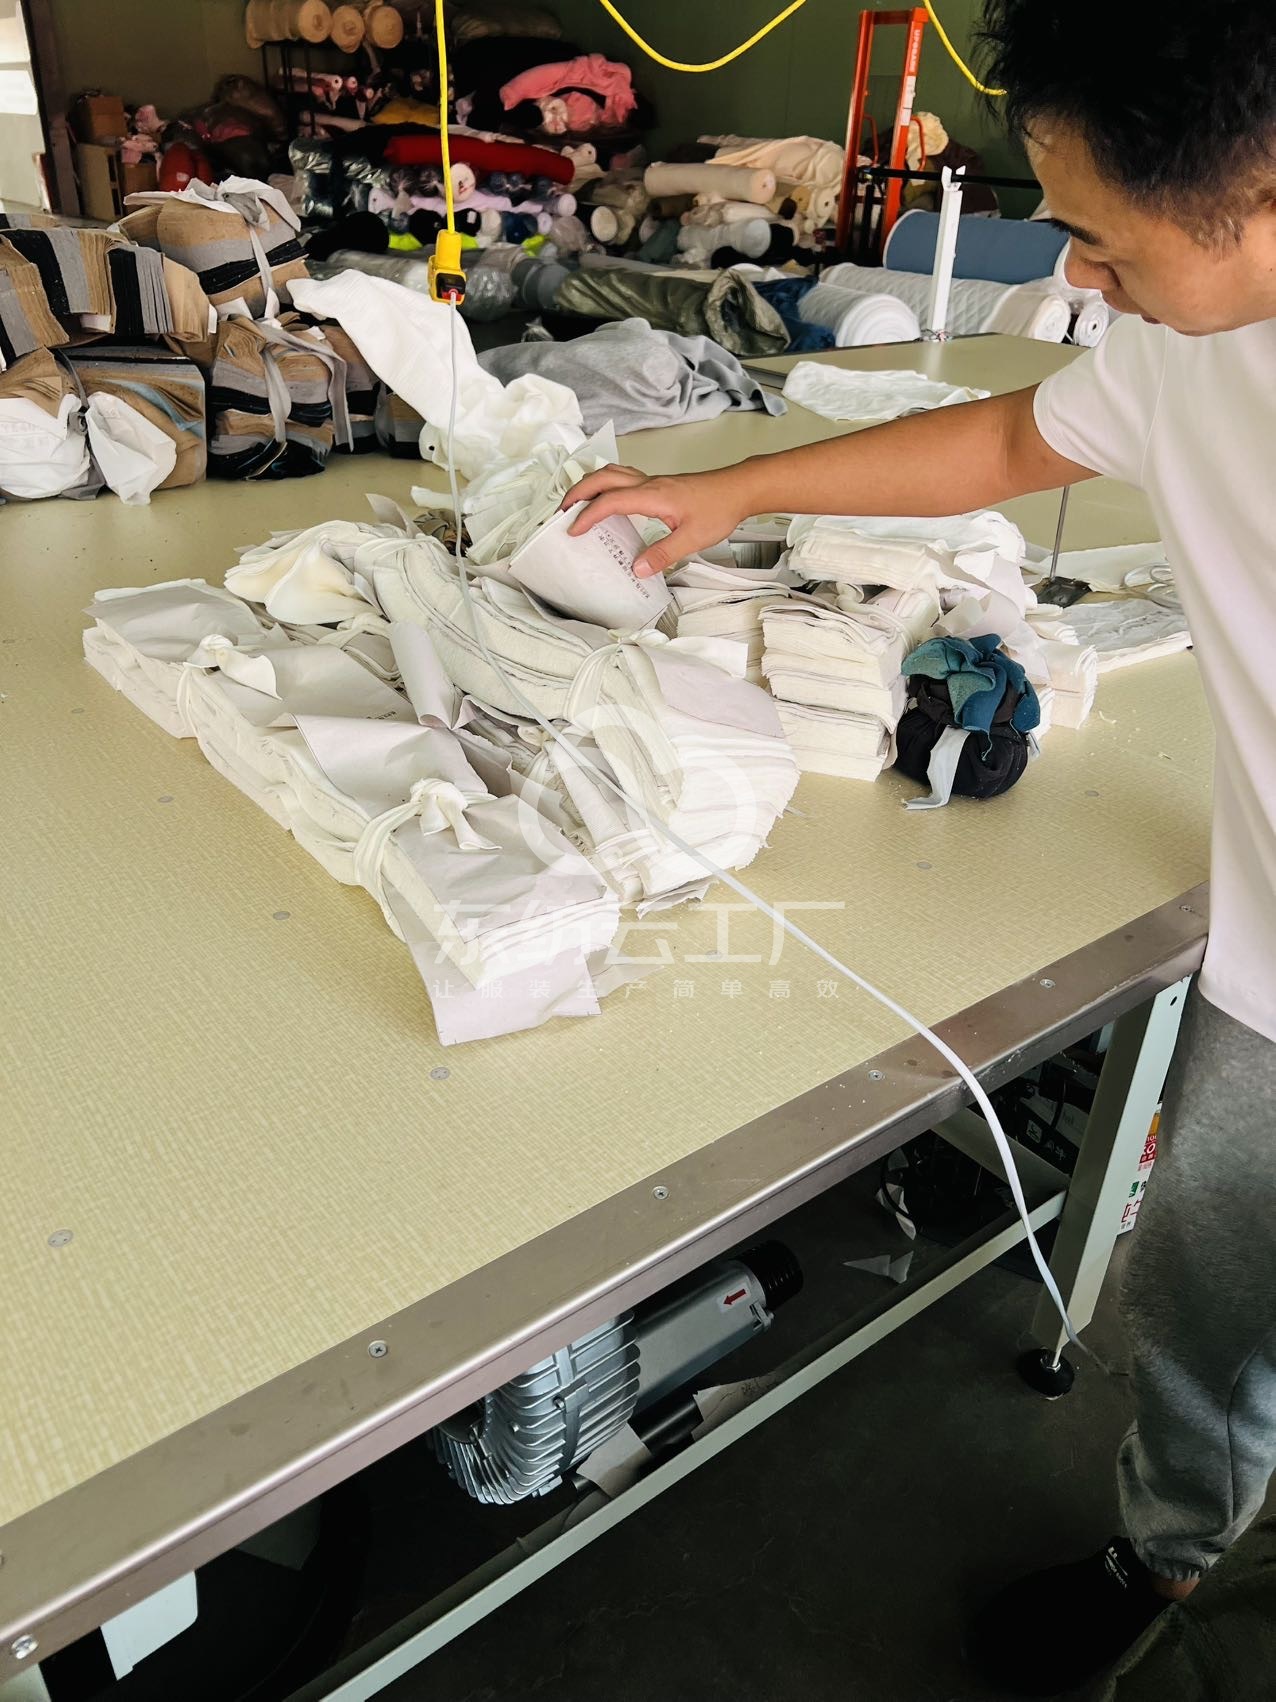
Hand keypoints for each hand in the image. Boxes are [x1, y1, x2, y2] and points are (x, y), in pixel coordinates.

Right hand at [563, 463, 752, 576]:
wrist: (738, 489)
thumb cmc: (719, 508)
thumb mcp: (692, 538)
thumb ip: (663, 554)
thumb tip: (637, 568)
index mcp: (652, 496)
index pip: (610, 501)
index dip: (588, 515)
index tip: (573, 530)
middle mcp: (648, 483)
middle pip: (603, 477)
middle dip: (578, 492)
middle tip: (562, 512)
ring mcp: (653, 481)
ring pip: (612, 472)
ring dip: (590, 484)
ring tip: (577, 502)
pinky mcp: (658, 484)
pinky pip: (624, 477)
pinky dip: (607, 485)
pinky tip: (608, 499)